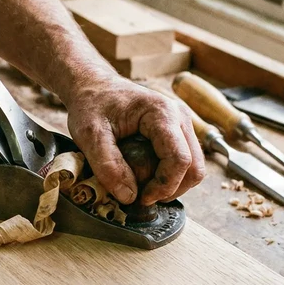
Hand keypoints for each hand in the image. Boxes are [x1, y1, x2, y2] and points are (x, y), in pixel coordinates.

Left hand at [65, 75, 205, 204]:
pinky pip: (185, 162)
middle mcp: (180, 117)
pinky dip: (170, 177)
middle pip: (194, 167)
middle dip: (170, 189)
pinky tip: (147, 177)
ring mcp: (182, 124)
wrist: (94, 86)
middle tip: (142, 197)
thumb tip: (129, 197)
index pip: (180, 159)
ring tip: (143, 188)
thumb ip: (107, 165)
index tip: (140, 198)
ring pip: (193, 168)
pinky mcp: (178, 132)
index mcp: (162, 113)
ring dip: (172, 185)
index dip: (163, 185)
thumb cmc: (92, 104)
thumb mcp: (89, 135)